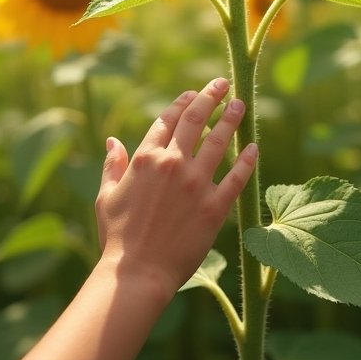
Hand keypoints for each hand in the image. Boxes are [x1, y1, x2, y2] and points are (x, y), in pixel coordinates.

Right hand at [95, 78, 256, 299]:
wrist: (137, 276)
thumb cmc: (116, 240)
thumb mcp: (106, 197)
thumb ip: (113, 166)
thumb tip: (113, 141)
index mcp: (146, 158)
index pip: (168, 120)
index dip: (182, 102)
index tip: (193, 93)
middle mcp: (172, 164)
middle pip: (196, 120)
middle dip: (211, 96)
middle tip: (224, 83)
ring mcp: (195, 184)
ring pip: (219, 141)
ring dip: (231, 120)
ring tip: (241, 105)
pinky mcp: (214, 207)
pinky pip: (236, 178)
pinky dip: (247, 161)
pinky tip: (254, 147)